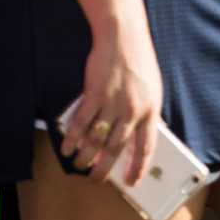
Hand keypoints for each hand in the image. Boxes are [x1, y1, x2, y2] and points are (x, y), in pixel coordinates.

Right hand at [61, 16, 165, 185]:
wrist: (123, 37)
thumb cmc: (139, 62)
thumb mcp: (152, 90)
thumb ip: (145, 113)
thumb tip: (135, 137)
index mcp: (150, 111)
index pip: (146, 147)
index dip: (138, 167)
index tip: (131, 181)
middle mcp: (132, 110)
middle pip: (116, 149)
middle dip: (104, 168)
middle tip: (96, 179)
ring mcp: (112, 103)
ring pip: (96, 140)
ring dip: (86, 156)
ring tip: (80, 165)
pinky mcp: (94, 94)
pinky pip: (81, 123)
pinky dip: (72, 138)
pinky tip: (67, 147)